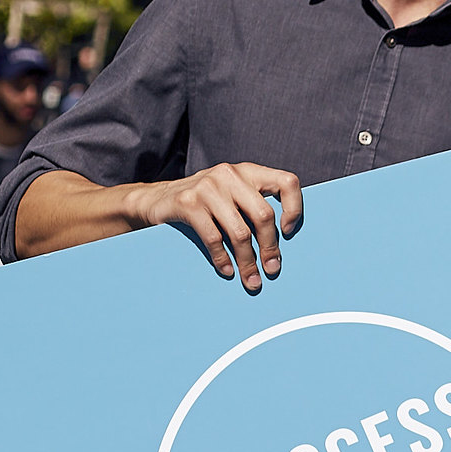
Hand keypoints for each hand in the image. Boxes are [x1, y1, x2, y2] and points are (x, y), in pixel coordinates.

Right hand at [129, 163, 302, 293]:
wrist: (155, 199)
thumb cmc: (204, 203)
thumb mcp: (232, 195)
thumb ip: (254, 206)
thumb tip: (281, 246)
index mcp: (248, 171)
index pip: (287, 182)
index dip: (295, 208)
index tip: (288, 232)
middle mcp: (230, 174)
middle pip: (263, 215)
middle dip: (270, 248)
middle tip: (272, 269)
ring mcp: (208, 187)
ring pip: (240, 232)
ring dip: (248, 261)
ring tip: (251, 280)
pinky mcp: (188, 203)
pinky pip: (214, 238)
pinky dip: (222, 259)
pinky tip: (227, 270)